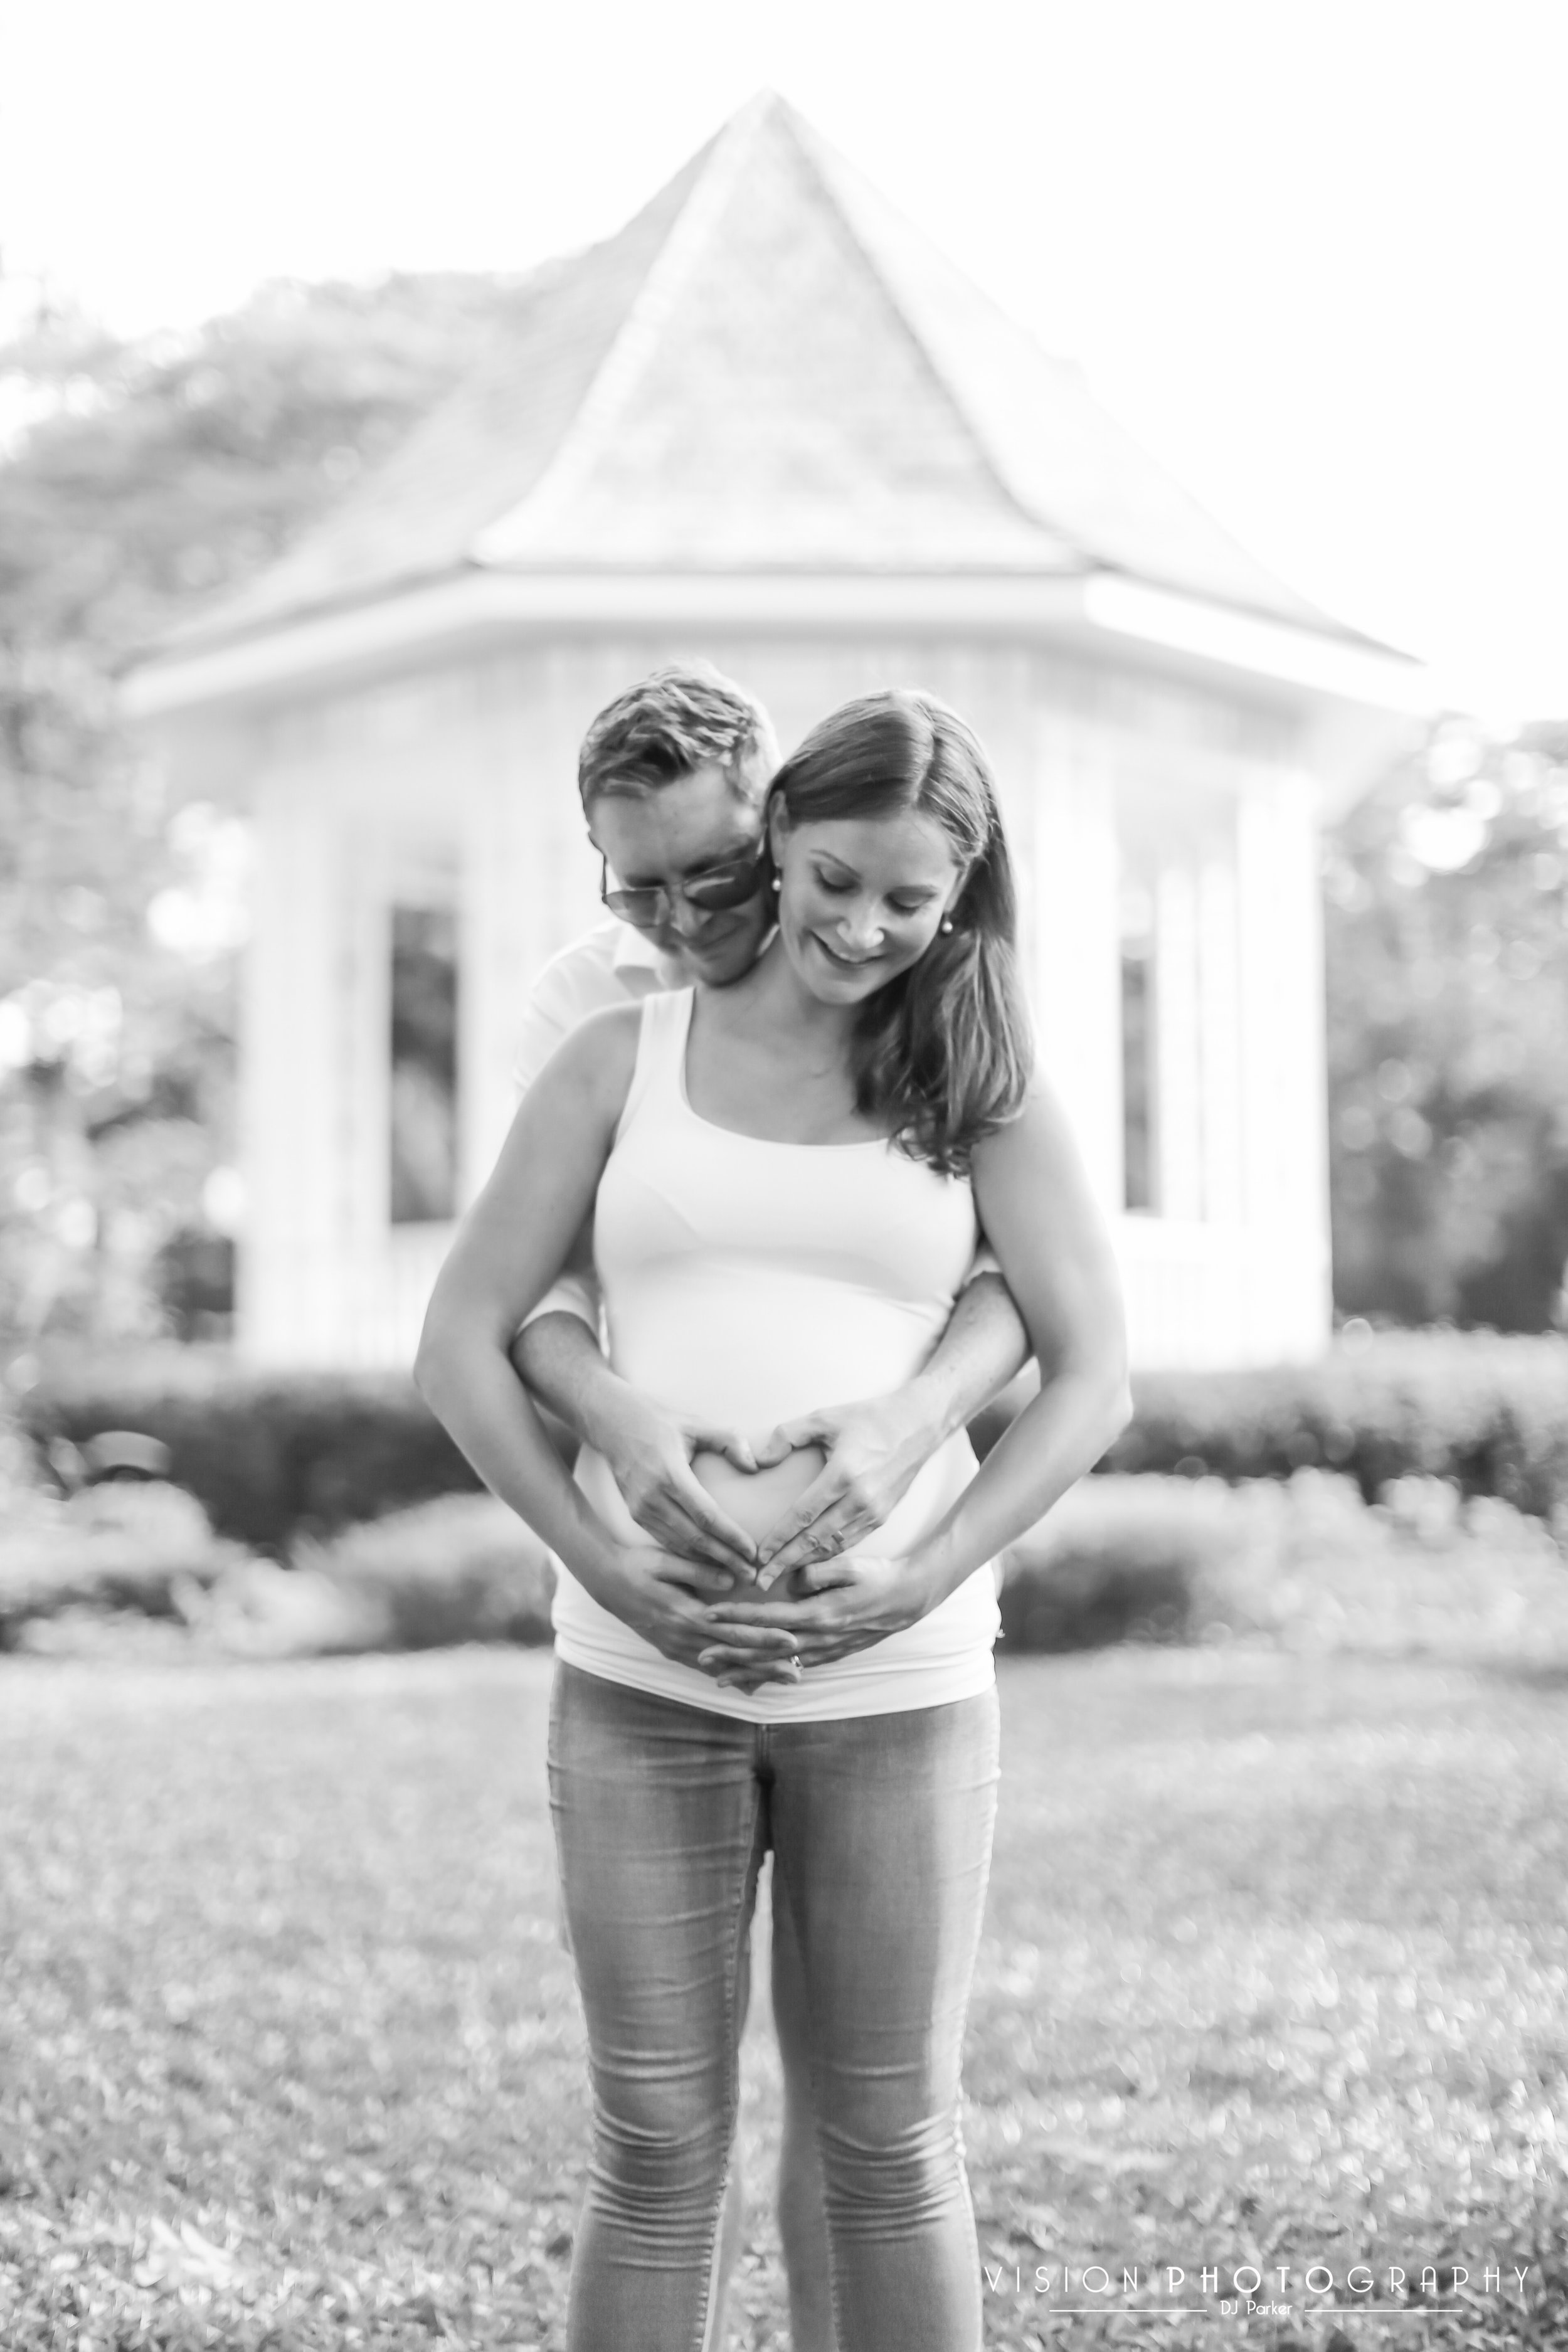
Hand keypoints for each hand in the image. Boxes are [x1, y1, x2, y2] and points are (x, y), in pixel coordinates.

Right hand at [588, 1391, 764, 1573]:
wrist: (613, 1423)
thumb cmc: (659, 1422)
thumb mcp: (696, 1424)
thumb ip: (729, 1441)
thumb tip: (755, 1465)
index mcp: (670, 1475)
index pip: (707, 1516)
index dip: (731, 1537)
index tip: (753, 1552)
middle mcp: (652, 1498)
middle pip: (695, 1538)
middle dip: (725, 1559)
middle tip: (751, 1575)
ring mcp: (641, 1509)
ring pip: (679, 1545)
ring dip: (708, 1563)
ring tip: (735, 1574)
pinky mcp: (636, 1515)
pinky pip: (666, 1541)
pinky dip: (688, 1556)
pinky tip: (708, 1563)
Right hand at [598, 1544, 804, 1688]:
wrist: (605, 1583)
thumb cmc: (637, 1566)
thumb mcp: (665, 1561)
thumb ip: (699, 1570)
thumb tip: (734, 1580)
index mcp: (685, 1614)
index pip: (733, 1631)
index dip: (764, 1638)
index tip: (791, 1641)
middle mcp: (682, 1637)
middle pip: (732, 1656)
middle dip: (767, 1665)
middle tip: (798, 1673)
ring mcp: (676, 1647)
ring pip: (721, 1668)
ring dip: (752, 1675)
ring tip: (781, 1680)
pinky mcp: (672, 1650)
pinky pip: (705, 1668)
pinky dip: (729, 1676)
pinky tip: (749, 1683)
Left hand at [700, 1550, 941, 1672]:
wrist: (908, 1600)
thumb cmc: (878, 1577)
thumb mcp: (849, 1566)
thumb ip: (816, 1573)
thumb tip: (789, 1584)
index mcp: (820, 1614)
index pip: (768, 1618)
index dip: (737, 1617)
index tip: (709, 1615)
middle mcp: (819, 1638)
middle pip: (766, 1649)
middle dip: (732, 1653)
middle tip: (700, 1655)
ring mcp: (825, 1650)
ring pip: (778, 1666)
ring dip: (748, 1671)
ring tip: (719, 1677)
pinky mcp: (831, 1654)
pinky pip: (795, 1669)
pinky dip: (772, 1676)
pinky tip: (756, 1680)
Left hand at [749, 1391, 942, 1584]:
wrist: (917, 1425)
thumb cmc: (868, 1419)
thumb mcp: (824, 1417)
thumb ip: (788, 1435)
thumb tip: (760, 1460)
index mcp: (843, 1474)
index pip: (802, 1515)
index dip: (778, 1538)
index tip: (759, 1556)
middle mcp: (860, 1499)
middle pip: (815, 1539)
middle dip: (786, 1562)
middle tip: (762, 1581)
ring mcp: (874, 1511)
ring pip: (833, 1546)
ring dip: (806, 1564)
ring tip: (781, 1577)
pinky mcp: (882, 1517)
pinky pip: (850, 1541)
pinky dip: (828, 1556)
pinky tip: (811, 1563)